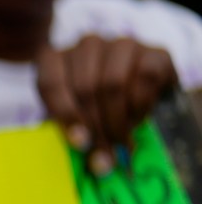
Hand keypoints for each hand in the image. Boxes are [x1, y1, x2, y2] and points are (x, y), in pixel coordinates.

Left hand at [39, 35, 179, 173]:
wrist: (138, 82)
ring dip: (116, 122)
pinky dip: (139, 109)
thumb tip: (91, 158)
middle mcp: (86, 45)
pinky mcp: (152, 51)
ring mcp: (120, 44)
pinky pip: (144, 81)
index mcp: (55, 58)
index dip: (65, 115)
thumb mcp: (74, 113)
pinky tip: (136, 122)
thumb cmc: (95, 102)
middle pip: (84, 88)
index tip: (80, 143)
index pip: (50, 84)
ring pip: (113, 85)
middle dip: (95, 128)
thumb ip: (73, 129)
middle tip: (103, 157)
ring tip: (120, 143)